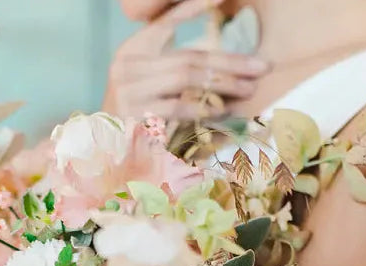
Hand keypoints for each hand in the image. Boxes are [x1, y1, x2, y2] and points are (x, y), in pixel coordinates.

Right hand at [107, 0, 268, 120]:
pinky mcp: (134, 117)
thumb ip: (173, 62)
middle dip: (229, 62)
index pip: (168, 21)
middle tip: (261, 66)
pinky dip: (202, 108)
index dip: (195, 6)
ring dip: (223, 84)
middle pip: (188, 57)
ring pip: (185, 78)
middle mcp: (127, 66)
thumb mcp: (149, 82)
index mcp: (132, 50)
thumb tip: (213, 48)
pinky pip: (177, 108)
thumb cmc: (132, 117)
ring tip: (250, 88)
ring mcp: (129, 91)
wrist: (104, 150)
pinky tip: (223, 109)